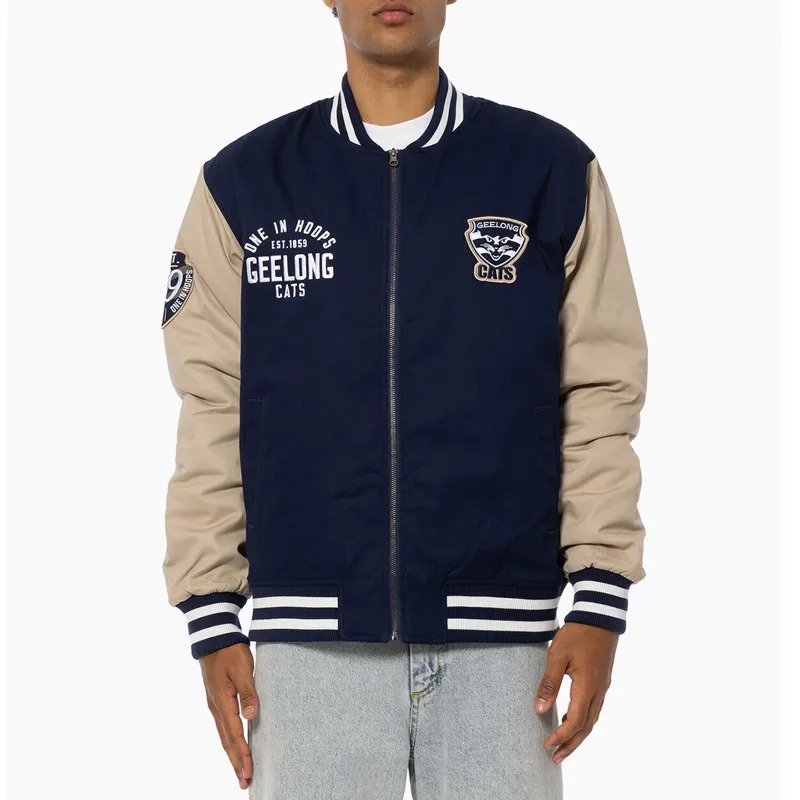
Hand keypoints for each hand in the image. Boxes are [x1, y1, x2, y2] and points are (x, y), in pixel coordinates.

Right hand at [200, 643, 259, 789]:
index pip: (234, 734)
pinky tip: (235, 746)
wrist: (214, 636)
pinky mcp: (217, 700)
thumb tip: (252, 717)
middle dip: (236, 763)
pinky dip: (230, 741)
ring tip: (241, 772)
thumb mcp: (242, 669)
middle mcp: (216, 708)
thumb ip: (248, 693)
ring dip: (233, 755)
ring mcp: (215, 705)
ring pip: (224, 736)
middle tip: (244, 783)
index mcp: (222, 702)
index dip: (242, 754)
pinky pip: (224, 727)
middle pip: (227, 741)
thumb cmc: (229, 651)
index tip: (249, 771)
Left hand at [534, 622, 618, 763]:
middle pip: (587, 727)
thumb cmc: (577, 633)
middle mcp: (599, 690)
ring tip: (562, 744)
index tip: (546, 746)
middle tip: (555, 758)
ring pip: (592, 718)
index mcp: (588, 687)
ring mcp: (603, 685)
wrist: (600, 615)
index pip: (575, 722)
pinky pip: (594, 708)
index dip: (561, 737)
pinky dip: (582, 719)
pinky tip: (570, 717)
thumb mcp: (557, 655)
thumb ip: (549, 684)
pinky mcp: (602, 679)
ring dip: (577, 734)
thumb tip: (539, 709)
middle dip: (571, 744)